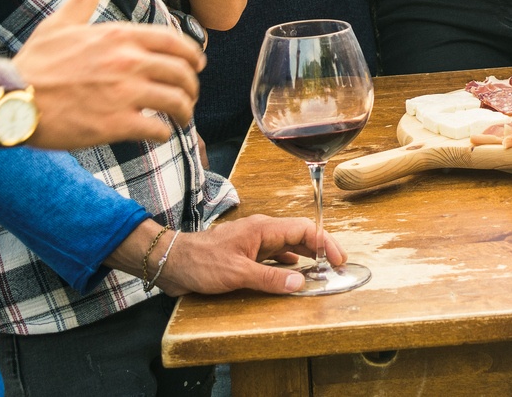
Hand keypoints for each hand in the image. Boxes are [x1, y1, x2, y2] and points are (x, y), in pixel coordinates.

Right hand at [8, 0, 205, 148]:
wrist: (10, 99)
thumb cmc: (34, 63)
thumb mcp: (60, 22)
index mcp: (119, 36)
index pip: (174, 42)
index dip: (192, 55)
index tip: (197, 66)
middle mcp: (128, 61)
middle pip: (182, 73)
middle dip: (191, 87)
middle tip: (189, 97)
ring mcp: (124, 93)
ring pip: (176, 102)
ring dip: (184, 112)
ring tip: (181, 119)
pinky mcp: (116, 124)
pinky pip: (157, 129)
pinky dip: (164, 133)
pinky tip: (159, 135)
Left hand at [114, 216, 345, 295]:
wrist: (173, 262)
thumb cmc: (201, 262)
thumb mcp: (238, 273)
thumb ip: (270, 278)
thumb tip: (300, 282)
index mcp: (264, 229)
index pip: (304, 229)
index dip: (325, 242)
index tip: (338, 259)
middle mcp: (262, 232)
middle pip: (299, 235)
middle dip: (320, 249)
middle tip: (335, 266)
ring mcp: (253, 242)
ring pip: (288, 245)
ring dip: (305, 256)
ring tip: (320, 270)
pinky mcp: (245, 254)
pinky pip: (274, 255)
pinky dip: (288, 263)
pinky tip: (292, 273)